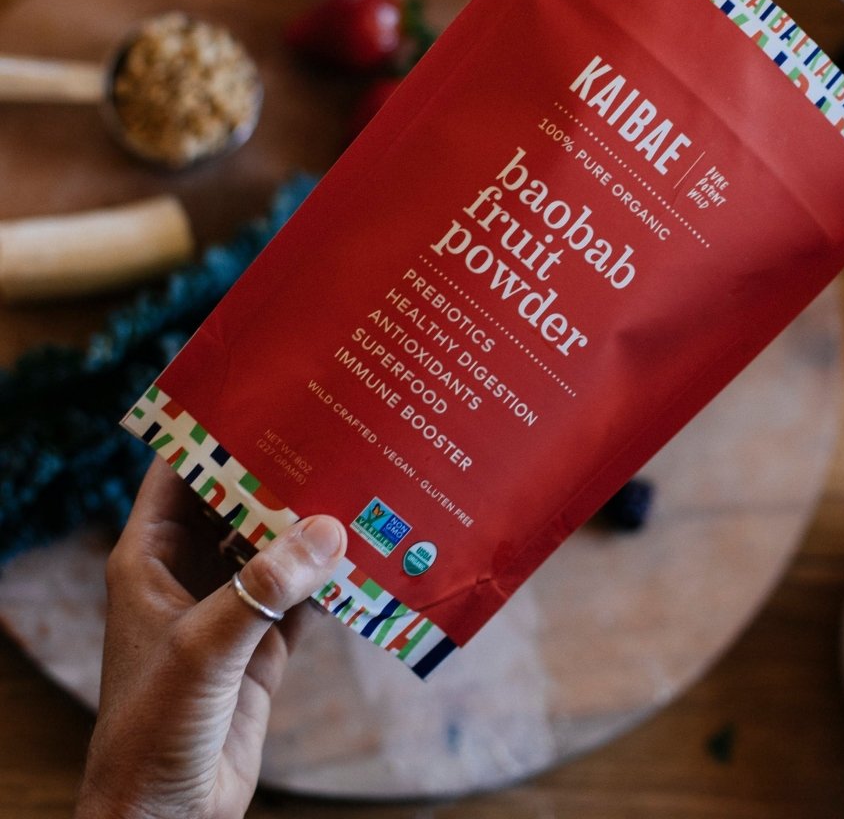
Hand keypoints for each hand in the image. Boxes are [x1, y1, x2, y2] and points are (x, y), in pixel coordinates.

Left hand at [76, 460, 345, 818]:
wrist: (166, 818)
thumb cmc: (154, 729)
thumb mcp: (205, 649)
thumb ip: (263, 588)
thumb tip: (329, 528)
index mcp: (151, 559)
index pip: (179, 473)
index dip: (212, 429)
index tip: (264, 389)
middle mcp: (191, 573)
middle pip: (237, 500)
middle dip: (280, 467)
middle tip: (334, 426)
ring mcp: (231, 607)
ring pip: (276, 542)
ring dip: (312, 519)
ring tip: (361, 475)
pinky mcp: (265, 642)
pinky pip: (304, 591)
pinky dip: (334, 572)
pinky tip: (369, 548)